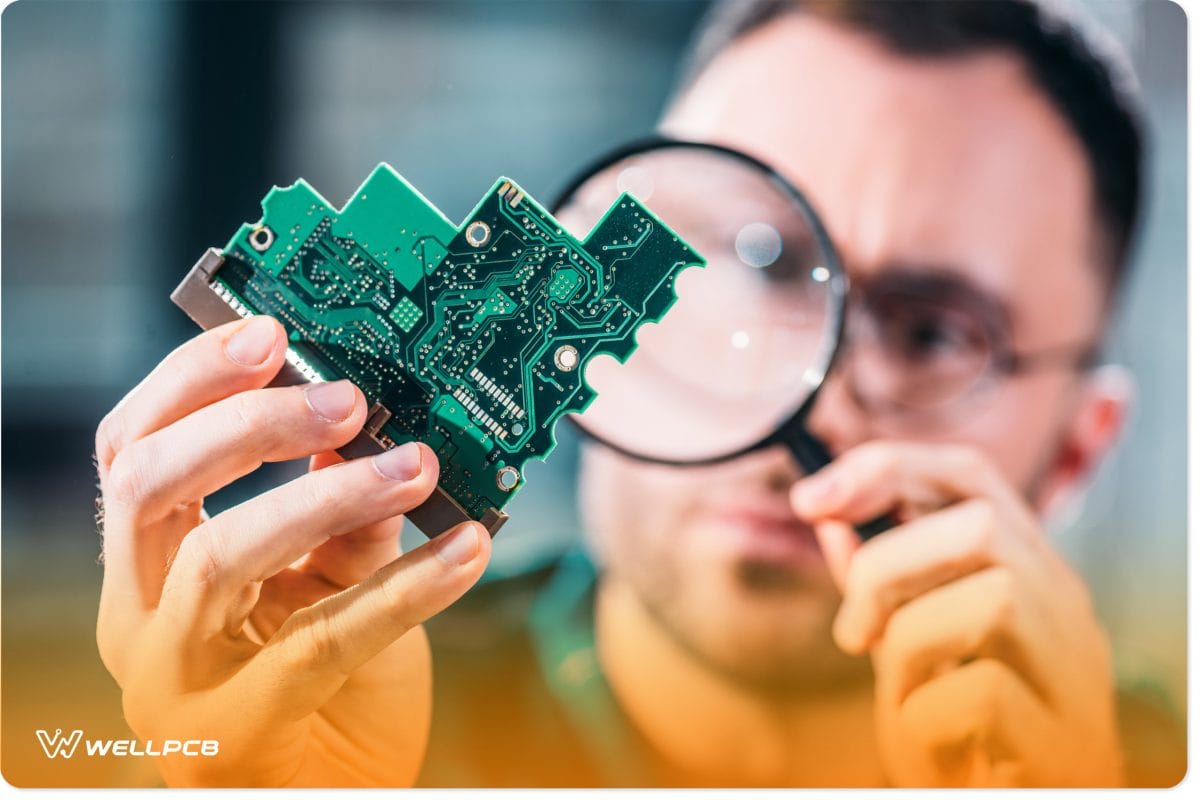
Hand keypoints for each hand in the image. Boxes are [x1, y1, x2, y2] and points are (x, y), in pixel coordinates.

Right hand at [94, 316, 491, 786]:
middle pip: (152, 485)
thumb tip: (373, 423)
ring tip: (416, 466)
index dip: (194, 381)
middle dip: (250, 424)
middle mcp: (139, 613)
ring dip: (329, 496)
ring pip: (222, 555)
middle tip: (348, 398)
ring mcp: (174, 676)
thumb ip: (337, 504)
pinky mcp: (237, 728)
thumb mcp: (325, 574)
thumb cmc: (317, 682)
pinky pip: (324, 639)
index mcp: (145, 562)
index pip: (134, 447)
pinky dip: (407, 585)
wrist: (324, 788)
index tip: (272, 334)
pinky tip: (468, 547)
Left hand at [790, 441, 1121, 786]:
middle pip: (982, 523)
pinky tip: (934, 745)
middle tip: (853, 634)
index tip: (809, 500)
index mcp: (1028, 572)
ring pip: (992, 600)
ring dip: (911, 649)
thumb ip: (877, 583)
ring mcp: (1077, 675)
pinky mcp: (1069, 742)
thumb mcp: (905, 642)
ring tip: (908, 699)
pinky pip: (982, 695)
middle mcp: (1066, 610)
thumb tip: (826, 513)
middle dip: (888, 565)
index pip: (970, 476)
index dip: (885, 468)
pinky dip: (928, 718)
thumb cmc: (956, 731)